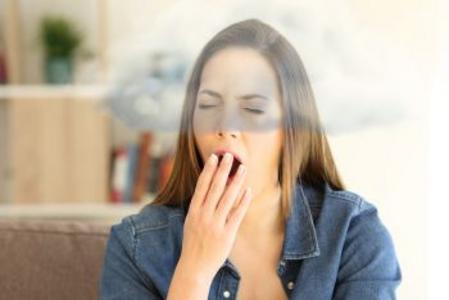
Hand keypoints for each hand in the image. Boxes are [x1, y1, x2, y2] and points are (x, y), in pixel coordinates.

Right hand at [178, 152, 251, 280]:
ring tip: (243, 168)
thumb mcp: (191, 222)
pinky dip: (243, 201)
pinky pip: (236, 214)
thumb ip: (199, 207)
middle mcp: (203, 215)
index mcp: (193, 211)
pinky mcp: (227, 234)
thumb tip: (208, 189)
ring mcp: (215, 224)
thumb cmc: (193, 244)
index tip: (214, 157)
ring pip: (228, 197)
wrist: (194, 268)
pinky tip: (248, 190)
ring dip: (236, 181)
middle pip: (215, 187)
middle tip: (230, 155)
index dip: (208, 170)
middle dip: (223, 170)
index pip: (201, 186)